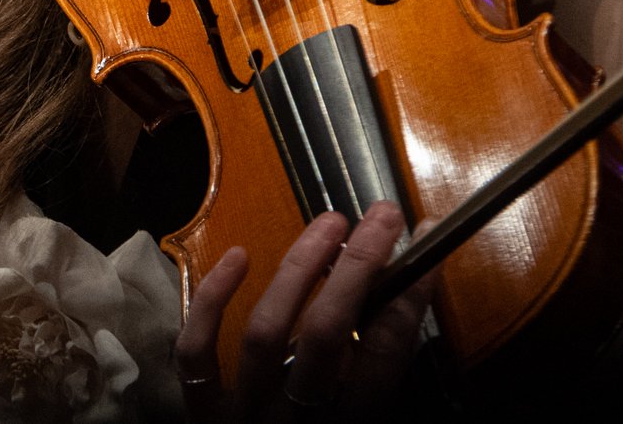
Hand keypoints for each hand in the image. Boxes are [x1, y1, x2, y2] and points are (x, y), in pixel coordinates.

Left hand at [173, 201, 436, 419]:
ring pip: (267, 332)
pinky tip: (239, 256)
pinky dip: (211, 302)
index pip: (383, 360)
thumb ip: (380, 390)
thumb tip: (401, 315)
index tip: (425, 253)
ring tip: (331, 224)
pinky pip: (196, 355)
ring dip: (299, 268)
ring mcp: (243, 418)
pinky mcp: (202, 416)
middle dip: (358, 269)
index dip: (408, 302)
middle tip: (383, 218)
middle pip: (327, 336)